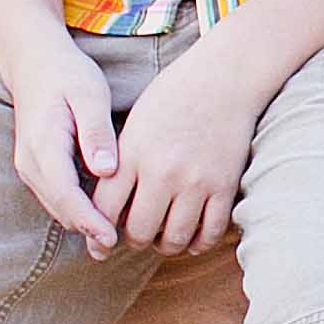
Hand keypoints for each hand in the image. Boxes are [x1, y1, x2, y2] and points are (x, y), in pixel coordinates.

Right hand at [0, 32, 124, 254]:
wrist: (35, 64)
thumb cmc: (67, 75)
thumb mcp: (89, 95)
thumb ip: (96, 133)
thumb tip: (107, 170)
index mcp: (43, 145)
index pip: (64, 194)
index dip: (89, 220)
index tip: (112, 237)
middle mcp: (31, 162)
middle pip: (60, 208)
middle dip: (88, 229)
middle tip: (123, 244)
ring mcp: (30, 167)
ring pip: (58, 207)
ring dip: (83, 223)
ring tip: (119, 235)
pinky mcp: (38, 169)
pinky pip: (57, 198)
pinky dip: (78, 210)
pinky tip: (105, 213)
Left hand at [103, 57, 265, 255]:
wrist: (224, 78)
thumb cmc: (173, 98)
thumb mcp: (135, 125)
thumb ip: (120, 165)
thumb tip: (106, 210)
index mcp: (133, 154)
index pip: (104, 209)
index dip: (99, 229)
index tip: (102, 235)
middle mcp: (162, 171)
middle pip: (138, 231)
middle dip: (133, 240)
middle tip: (137, 235)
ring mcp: (196, 181)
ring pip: (174, 239)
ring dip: (165, 246)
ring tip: (164, 237)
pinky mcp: (225, 186)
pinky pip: (210, 232)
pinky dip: (199, 243)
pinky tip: (193, 236)